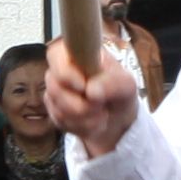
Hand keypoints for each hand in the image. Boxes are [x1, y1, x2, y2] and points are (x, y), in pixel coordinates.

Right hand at [51, 37, 142, 157]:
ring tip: (101, 114)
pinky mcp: (54, 110)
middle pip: (55, 86)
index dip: (65, 72)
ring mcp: (56, 90)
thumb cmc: (120, 93)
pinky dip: (79, 126)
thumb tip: (91, 90)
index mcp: (79, 54)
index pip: (56, 53)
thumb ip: (112, 83)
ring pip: (57, 107)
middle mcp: (62, 69)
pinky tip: (91, 121)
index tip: (83, 86)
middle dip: (80, 104)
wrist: (118, 118)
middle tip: (100, 106)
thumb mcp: (126, 85)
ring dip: (83, 117)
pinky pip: (58, 120)